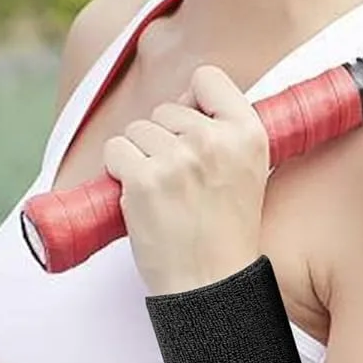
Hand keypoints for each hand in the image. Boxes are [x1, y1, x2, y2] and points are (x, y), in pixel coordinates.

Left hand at [103, 64, 268, 294]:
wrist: (211, 284)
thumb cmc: (224, 231)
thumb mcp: (248, 171)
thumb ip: (223, 132)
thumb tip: (185, 99)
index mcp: (248, 134)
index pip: (208, 78)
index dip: (192, 101)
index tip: (192, 129)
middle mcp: (214, 140)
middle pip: (164, 110)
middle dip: (162, 140)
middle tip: (181, 184)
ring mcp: (178, 158)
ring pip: (135, 130)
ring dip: (138, 158)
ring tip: (163, 195)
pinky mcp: (144, 178)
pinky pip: (115, 150)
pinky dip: (118, 171)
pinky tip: (140, 197)